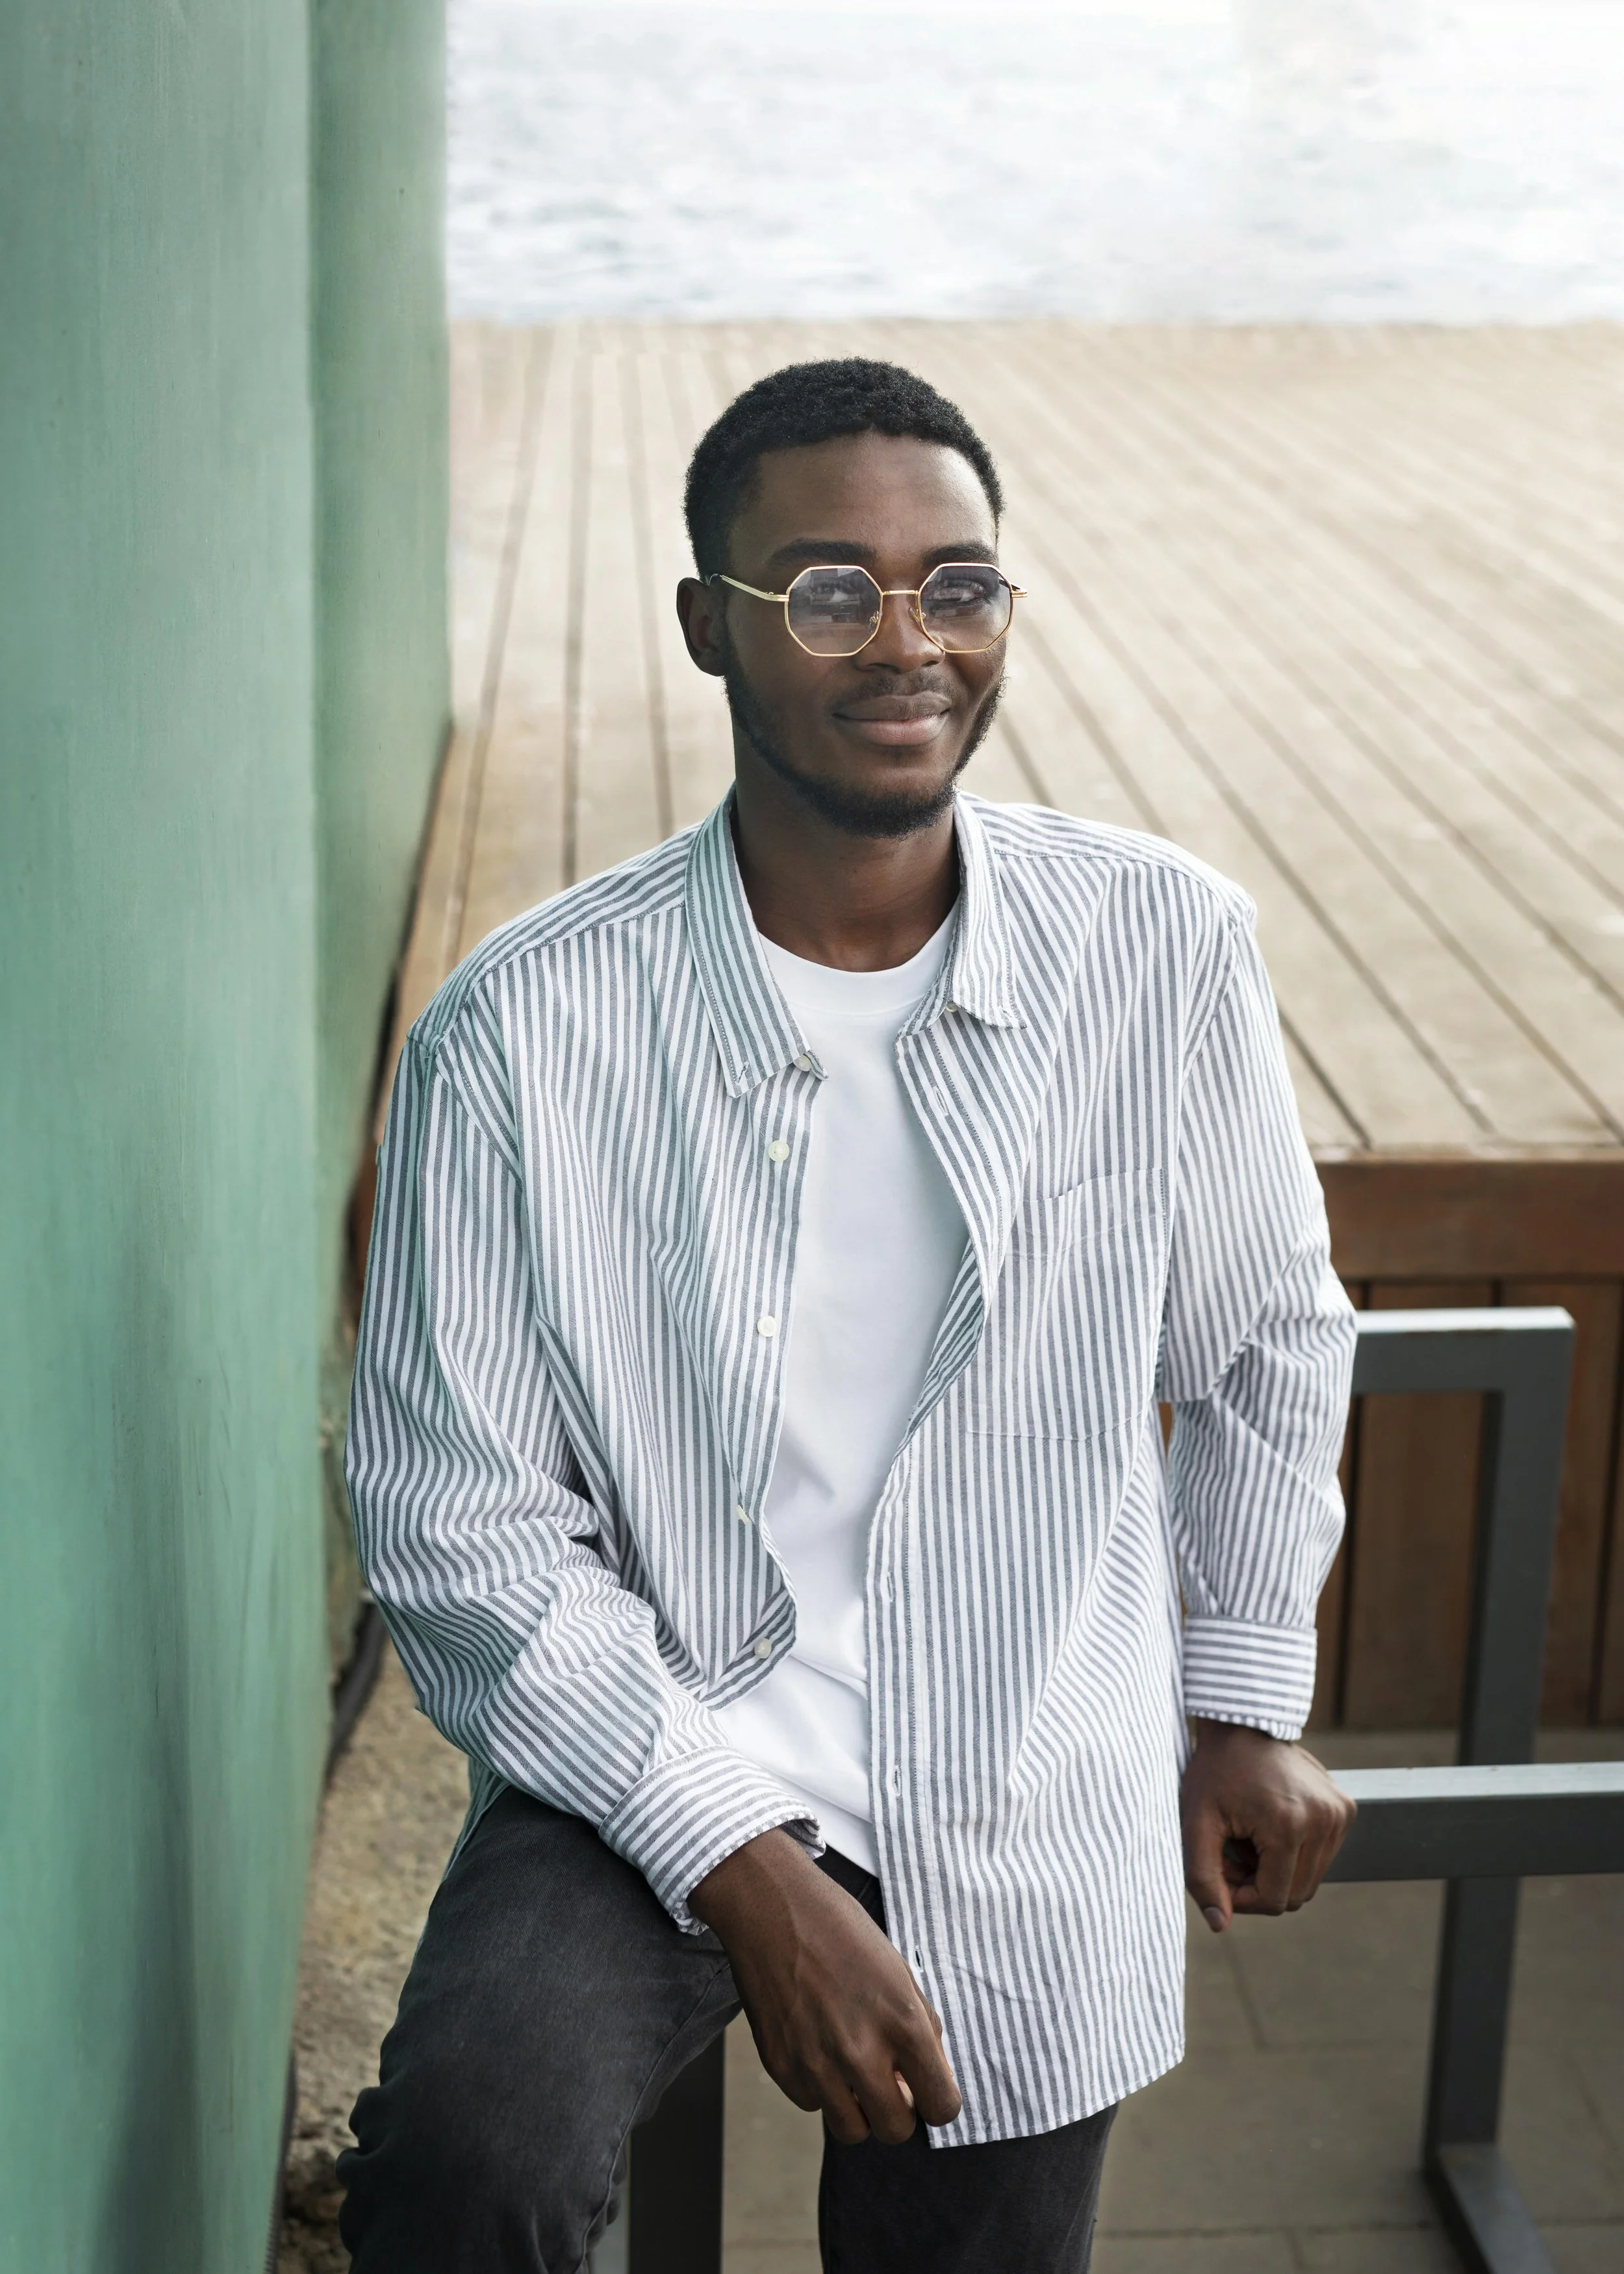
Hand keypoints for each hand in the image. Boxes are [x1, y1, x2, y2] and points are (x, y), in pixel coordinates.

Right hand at [690, 1828, 961, 2143]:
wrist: (770, 1906)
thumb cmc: (838, 1928)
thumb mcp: (898, 1968)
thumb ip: (920, 2026)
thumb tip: (927, 2075)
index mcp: (902, 2022)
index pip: (941, 2106)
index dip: (938, 2102)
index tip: (928, 2091)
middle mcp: (861, 2052)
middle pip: (896, 2131)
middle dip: (899, 2113)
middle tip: (890, 2085)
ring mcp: (817, 2064)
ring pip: (852, 2130)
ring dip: (858, 2108)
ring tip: (851, 2069)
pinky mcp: (781, 2067)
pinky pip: (812, 2103)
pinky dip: (819, 2087)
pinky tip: (816, 2045)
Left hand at [1181, 1719, 1354, 1932]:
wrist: (1242, 1724)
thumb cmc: (1214, 1771)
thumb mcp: (1195, 1822)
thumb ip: (1202, 1877)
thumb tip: (1218, 1925)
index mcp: (1289, 1826)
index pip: (1274, 1900)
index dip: (1241, 1897)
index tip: (1219, 1870)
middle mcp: (1325, 1820)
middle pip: (1297, 1894)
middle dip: (1259, 1885)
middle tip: (1231, 1853)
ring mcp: (1340, 1813)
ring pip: (1310, 1879)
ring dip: (1276, 1871)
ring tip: (1248, 1837)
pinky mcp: (1346, 1808)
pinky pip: (1321, 1856)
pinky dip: (1294, 1853)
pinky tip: (1269, 1825)